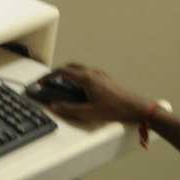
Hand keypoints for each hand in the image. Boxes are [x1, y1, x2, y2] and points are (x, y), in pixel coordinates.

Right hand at [33, 64, 149, 128]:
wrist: (137, 108)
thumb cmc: (116, 109)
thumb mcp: (89, 113)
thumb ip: (69, 109)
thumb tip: (55, 106)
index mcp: (86, 78)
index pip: (62, 72)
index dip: (49, 76)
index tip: (42, 81)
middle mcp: (93, 73)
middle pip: (70, 67)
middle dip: (58, 73)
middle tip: (51, 81)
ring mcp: (101, 75)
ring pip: (80, 69)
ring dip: (69, 74)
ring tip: (64, 85)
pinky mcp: (107, 79)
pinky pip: (88, 73)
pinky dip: (79, 77)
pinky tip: (81, 89)